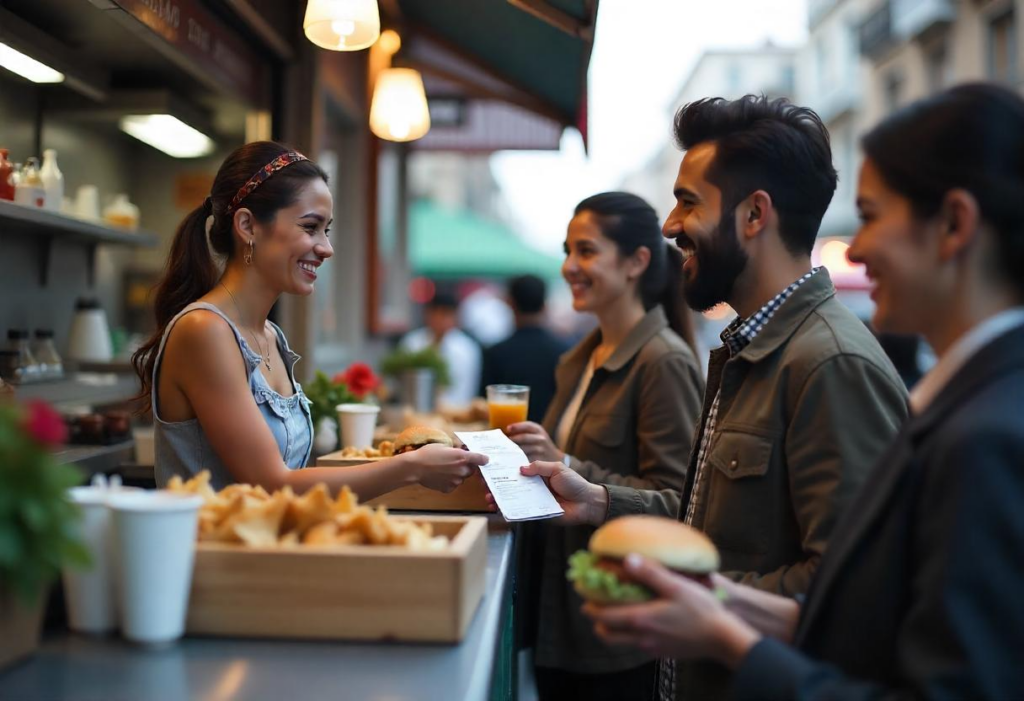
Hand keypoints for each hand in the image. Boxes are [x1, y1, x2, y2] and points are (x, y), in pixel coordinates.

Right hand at [405, 444, 488, 492]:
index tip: (485, 459)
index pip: (481, 459)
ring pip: (462, 478)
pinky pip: (453, 485)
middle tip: (456, 462)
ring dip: (457, 474)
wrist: (415, 467)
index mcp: (462, 457)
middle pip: (471, 470)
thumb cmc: (427, 453)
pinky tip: (440, 476)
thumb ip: (456, 451)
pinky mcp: (449, 488)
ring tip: (444, 469)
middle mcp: (462, 470)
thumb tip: (462, 453)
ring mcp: (456, 481)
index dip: (483, 459)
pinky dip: (449, 481)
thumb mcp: (443, 445)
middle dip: (467, 466)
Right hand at [489, 460, 607, 525]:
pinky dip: (510, 512)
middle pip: (511, 486)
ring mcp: (534, 501)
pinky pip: (521, 513)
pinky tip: (499, 510)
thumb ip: (539, 467)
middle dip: (497, 486)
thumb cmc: (575, 483)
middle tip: (484, 486)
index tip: (491, 470)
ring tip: (489, 499)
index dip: (504, 470)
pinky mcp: (536, 513)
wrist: (587, 502)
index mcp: (537, 474)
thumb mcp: (557, 468)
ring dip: (500, 499)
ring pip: (513, 500)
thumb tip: (520, 469)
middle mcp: (533, 487)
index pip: (517, 471)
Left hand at [506, 422, 562, 462]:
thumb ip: (522, 432)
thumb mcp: (535, 434)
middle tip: (500, 443)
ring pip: (523, 449)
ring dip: (512, 450)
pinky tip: (510, 461)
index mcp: (538, 429)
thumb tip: (503, 433)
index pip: (528, 426)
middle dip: (511, 440)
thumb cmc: (539, 445)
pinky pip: (525, 459)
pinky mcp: (539, 460)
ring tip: (502, 452)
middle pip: (523, 438)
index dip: (517, 426)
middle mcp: (540, 438)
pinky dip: (517, 459)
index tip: (507, 429)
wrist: (554, 458)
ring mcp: (540, 450)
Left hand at [582, 555, 759, 667]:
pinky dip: (628, 635)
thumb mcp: (676, 586)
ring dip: (612, 629)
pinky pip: (636, 645)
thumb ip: (650, 573)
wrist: (722, 639)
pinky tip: (639, 622)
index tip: (583, 598)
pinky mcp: (662, 652)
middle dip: (597, 621)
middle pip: (608, 634)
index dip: (591, 607)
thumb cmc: (701, 610)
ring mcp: (651, 648)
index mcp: (641, 619)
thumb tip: (627, 559)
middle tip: (594, 607)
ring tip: (613, 614)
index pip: (605, 616)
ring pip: (621, 642)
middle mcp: (641, 637)